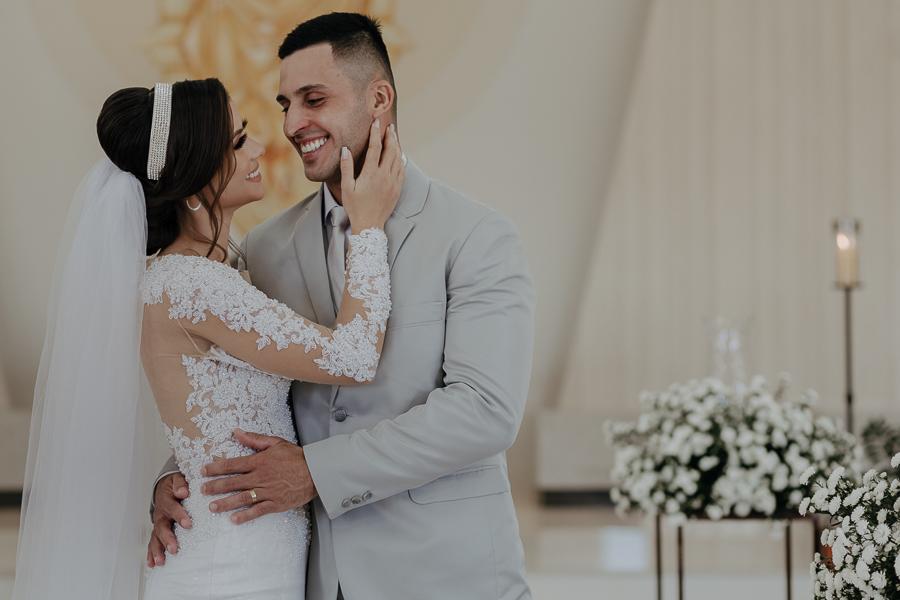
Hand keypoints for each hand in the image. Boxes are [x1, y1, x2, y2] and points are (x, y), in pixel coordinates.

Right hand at [147, 472, 190, 567]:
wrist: (165, 488)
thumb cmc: (175, 485)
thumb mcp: (178, 478)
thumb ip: (181, 483)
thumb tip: (183, 492)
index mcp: (167, 500)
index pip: (172, 508)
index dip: (179, 516)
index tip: (188, 524)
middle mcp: (160, 514)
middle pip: (161, 527)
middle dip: (167, 538)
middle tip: (173, 549)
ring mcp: (158, 523)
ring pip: (155, 537)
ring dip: (157, 550)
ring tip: (160, 562)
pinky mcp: (158, 530)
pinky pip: (153, 542)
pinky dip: (151, 553)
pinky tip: (152, 563)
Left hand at [200, 428, 317, 524]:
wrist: (316, 471)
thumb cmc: (296, 456)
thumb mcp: (275, 443)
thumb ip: (254, 439)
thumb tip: (237, 432)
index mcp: (259, 461)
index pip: (232, 465)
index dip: (215, 468)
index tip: (203, 471)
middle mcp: (260, 477)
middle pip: (232, 483)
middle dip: (215, 487)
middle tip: (202, 491)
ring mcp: (268, 492)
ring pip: (242, 498)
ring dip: (225, 503)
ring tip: (212, 507)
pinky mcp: (276, 503)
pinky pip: (258, 511)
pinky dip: (245, 516)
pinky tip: (234, 519)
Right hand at [341, 118, 403, 231]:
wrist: (370, 224)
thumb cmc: (355, 207)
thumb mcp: (347, 187)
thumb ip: (346, 167)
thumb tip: (345, 150)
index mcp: (371, 174)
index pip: (375, 148)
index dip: (376, 133)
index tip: (376, 122)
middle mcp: (384, 176)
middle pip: (390, 150)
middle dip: (390, 136)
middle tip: (389, 127)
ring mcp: (393, 182)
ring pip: (398, 159)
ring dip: (397, 146)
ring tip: (394, 137)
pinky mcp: (397, 189)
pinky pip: (401, 170)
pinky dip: (400, 159)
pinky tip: (399, 155)